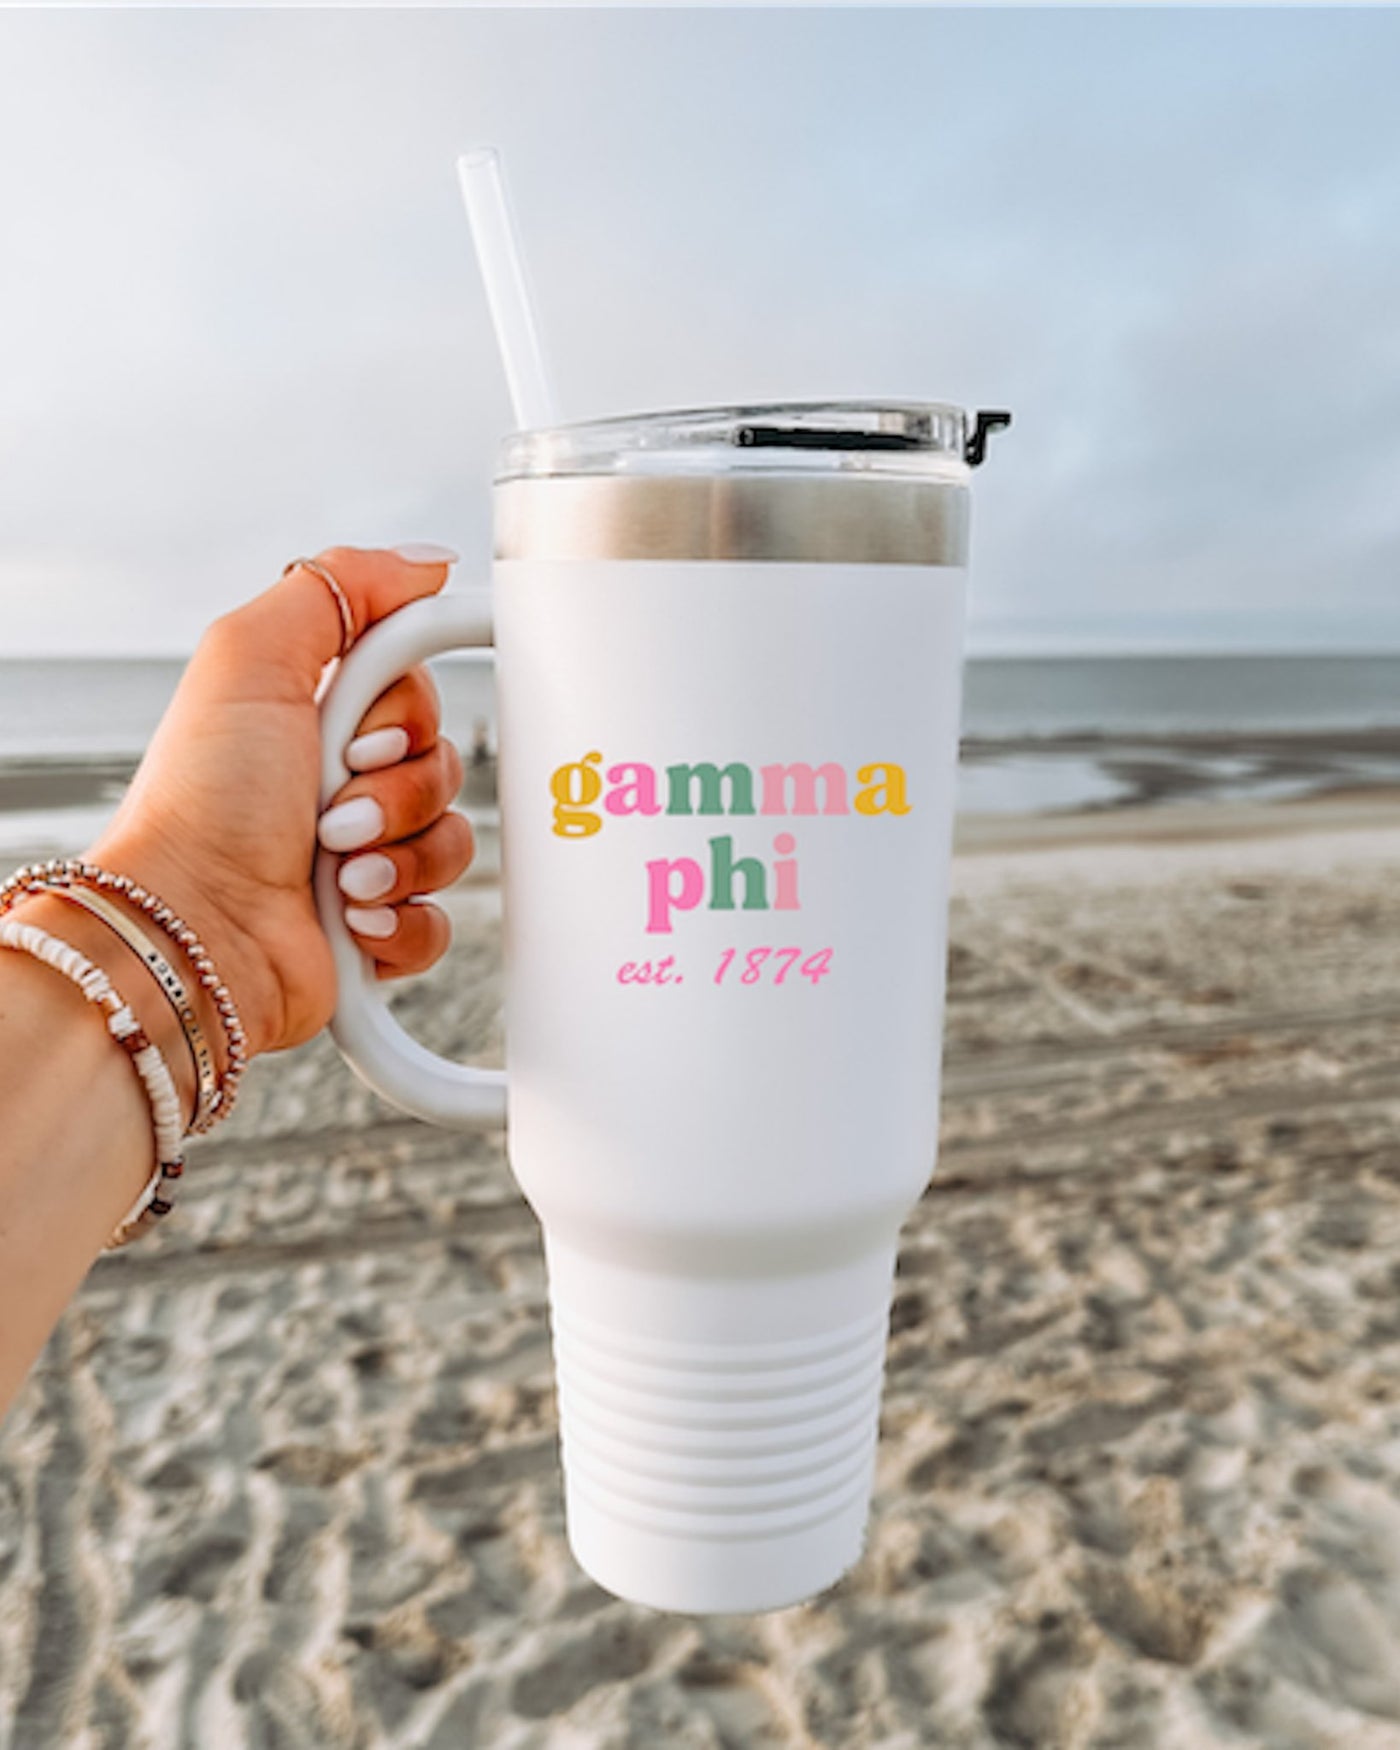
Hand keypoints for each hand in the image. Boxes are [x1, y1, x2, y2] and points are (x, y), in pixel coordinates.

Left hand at [88, 546, 474, 1057]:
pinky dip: (402, 921)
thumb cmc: (201, 804)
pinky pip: (441, 919)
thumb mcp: (250, 657)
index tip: (377, 727)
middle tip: (332, 803)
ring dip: (399, 856)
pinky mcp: (376, 927)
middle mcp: (340, 783)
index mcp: (315, 715)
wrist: (190, 931)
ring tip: (336, 869)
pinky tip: (352, 917)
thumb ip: (339, 588)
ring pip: (451, 841)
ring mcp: (361, 858)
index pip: (417, 686)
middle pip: (443, 763)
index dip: (410, 707)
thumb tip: (426, 563)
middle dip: (398, 787)